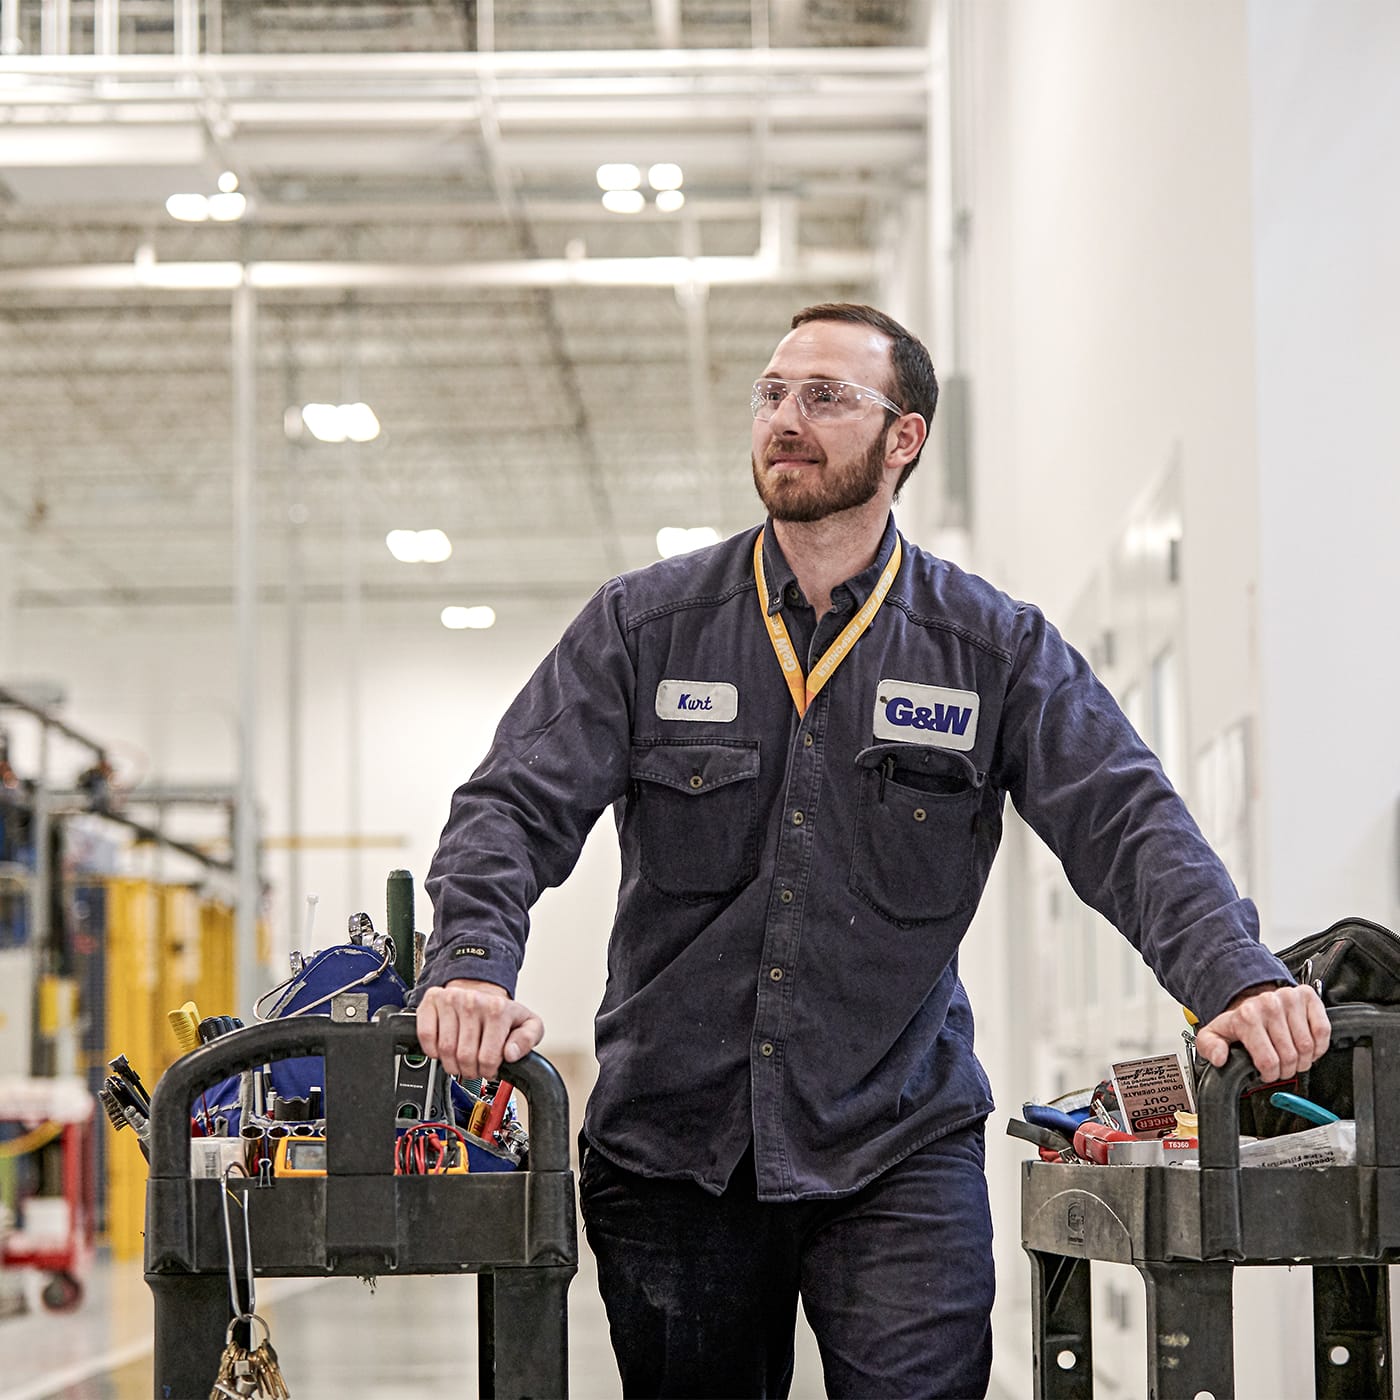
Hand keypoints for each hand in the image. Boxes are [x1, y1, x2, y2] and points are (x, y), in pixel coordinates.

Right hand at [415, 979, 543, 1078]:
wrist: (482, 989)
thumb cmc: (502, 1012)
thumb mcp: (528, 1024)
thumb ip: (528, 1039)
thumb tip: (511, 1053)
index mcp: (498, 1009)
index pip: (488, 1057)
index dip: (488, 1071)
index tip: (489, 1070)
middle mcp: (473, 1001)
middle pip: (464, 1057)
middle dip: (470, 1071)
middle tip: (474, 1069)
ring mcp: (451, 1000)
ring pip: (445, 1049)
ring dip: (451, 1064)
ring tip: (460, 1062)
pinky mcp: (432, 1001)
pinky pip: (426, 1035)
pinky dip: (432, 1051)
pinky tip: (442, 1051)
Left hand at [1194, 983, 1330, 1081]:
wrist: (1253, 1000)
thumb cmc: (1238, 1022)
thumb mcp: (1214, 1035)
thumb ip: (1210, 1048)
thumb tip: (1219, 1058)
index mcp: (1246, 1016)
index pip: (1268, 1060)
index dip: (1270, 1075)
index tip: (1268, 1074)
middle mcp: (1268, 1004)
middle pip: (1290, 1056)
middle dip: (1287, 1070)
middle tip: (1282, 1069)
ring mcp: (1289, 999)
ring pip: (1307, 1046)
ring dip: (1303, 1060)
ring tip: (1293, 1059)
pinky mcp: (1307, 997)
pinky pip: (1323, 1031)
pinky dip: (1319, 1046)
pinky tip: (1307, 1047)